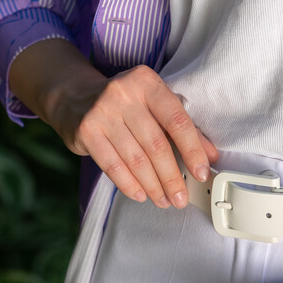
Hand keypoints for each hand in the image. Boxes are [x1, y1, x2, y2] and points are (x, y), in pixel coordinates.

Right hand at [51, 61, 218, 208]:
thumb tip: (209, 155)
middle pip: (156, 144)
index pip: (176, 120)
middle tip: (181, 198)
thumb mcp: (152, 102)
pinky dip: (129, 184)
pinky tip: (141, 194)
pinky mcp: (85, 132)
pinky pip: (112, 166)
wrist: (73, 96)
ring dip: (153, 185)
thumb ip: (181, 125)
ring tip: (164, 200)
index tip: (201, 173)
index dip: (192, 149)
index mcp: (147, 82)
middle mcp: (124, 94)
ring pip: (135, 159)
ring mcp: (102, 113)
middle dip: (172, 176)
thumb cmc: (124, 102)